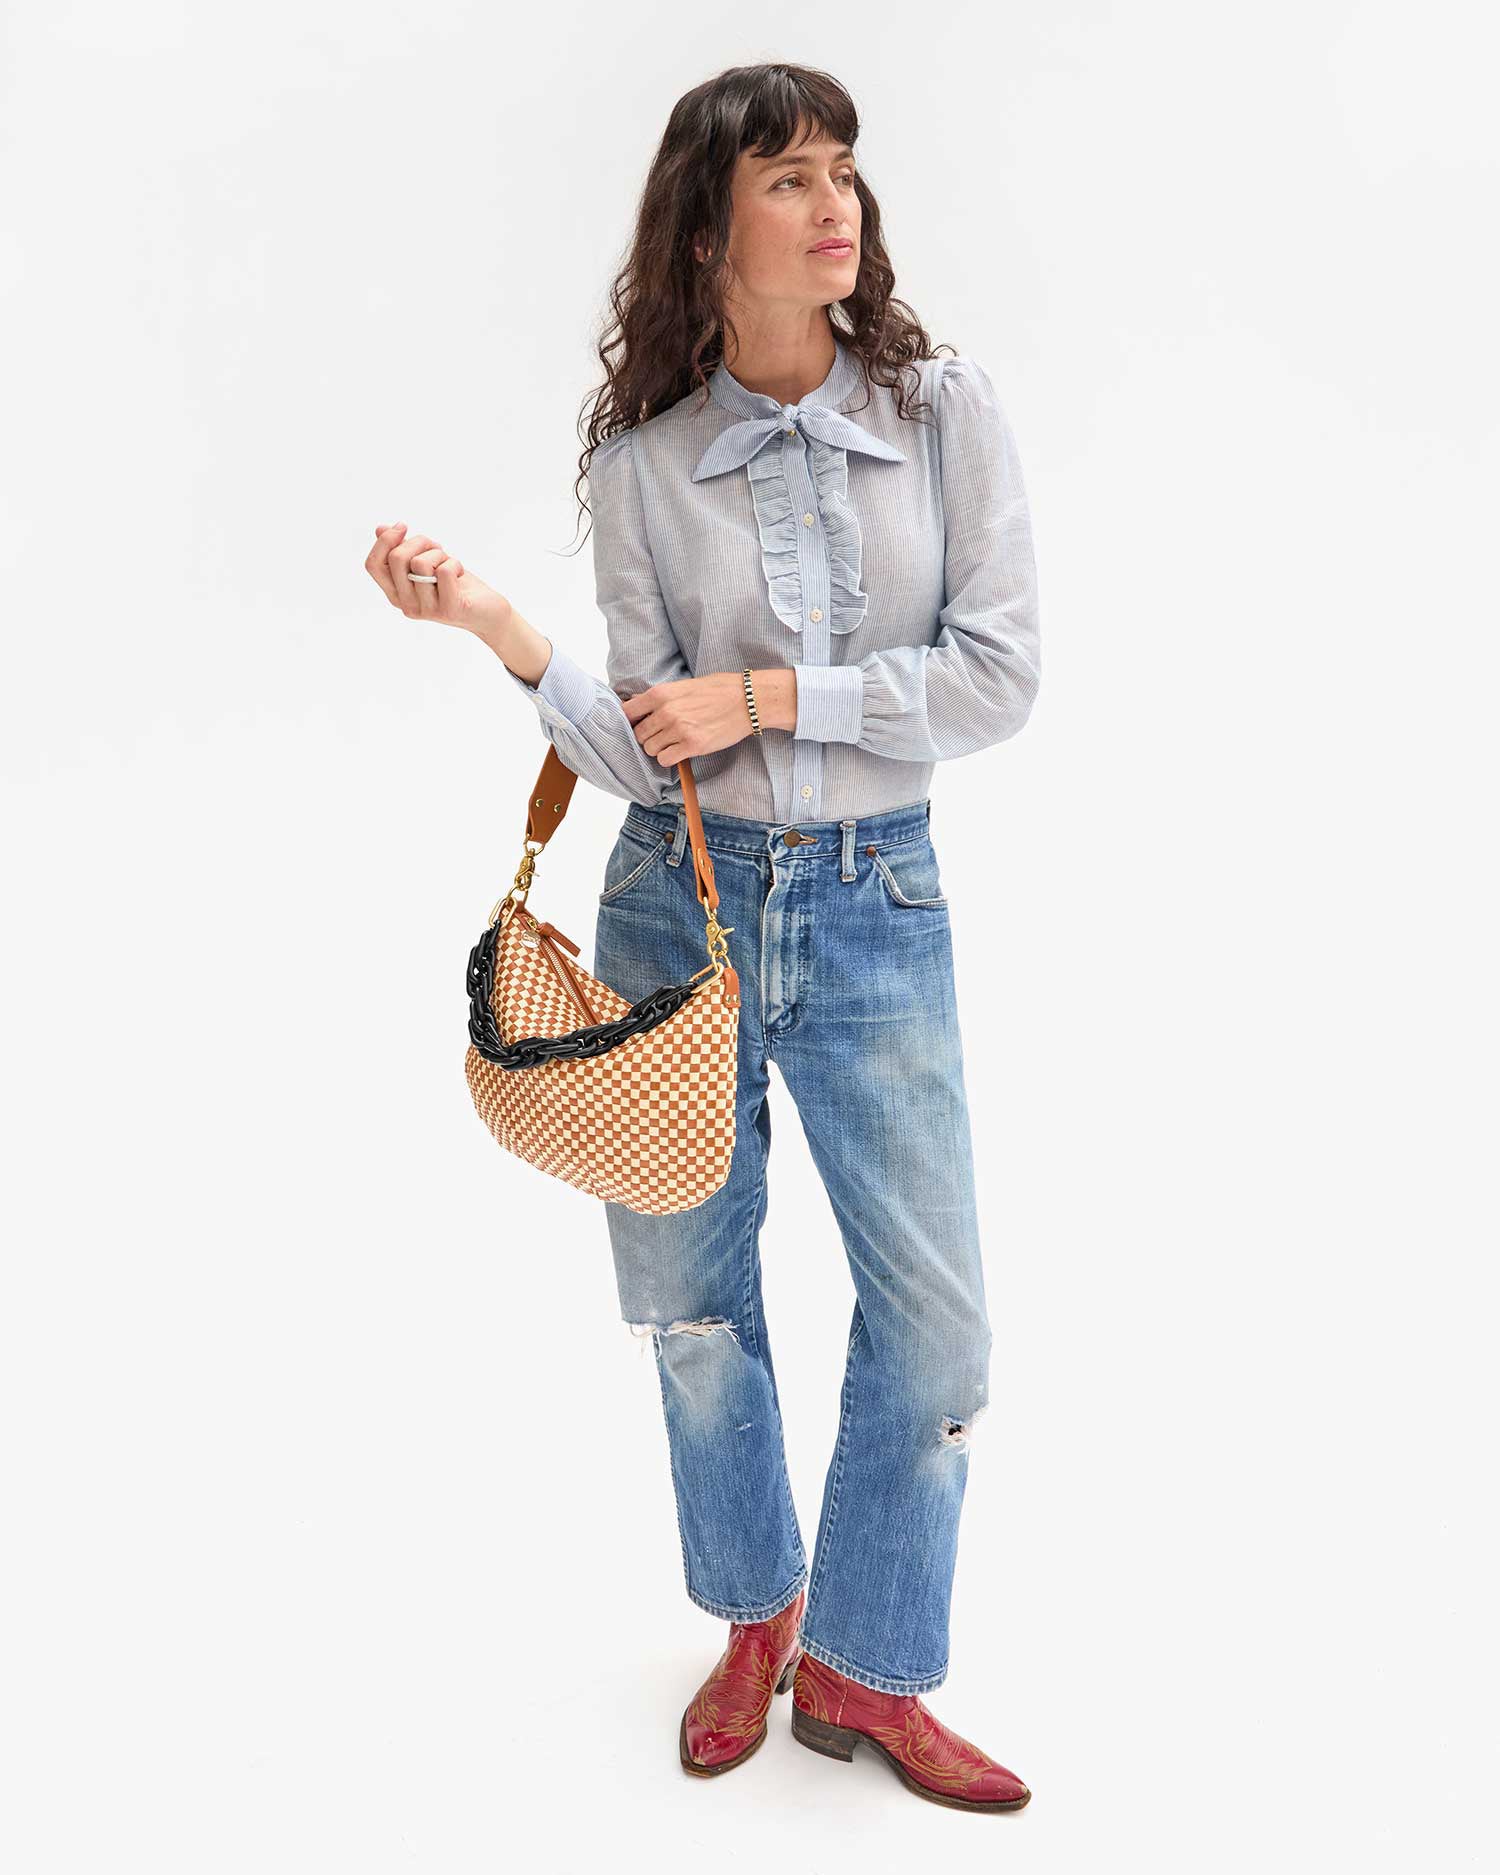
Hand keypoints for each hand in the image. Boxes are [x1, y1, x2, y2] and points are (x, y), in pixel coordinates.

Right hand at [364, 522, 512, 643]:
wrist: (488, 612)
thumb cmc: (456, 585)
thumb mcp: (427, 564)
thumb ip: (404, 550)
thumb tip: (380, 529)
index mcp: (396, 594)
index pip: (372, 565)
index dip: (385, 540)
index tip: (403, 526)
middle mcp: (406, 605)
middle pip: (396, 558)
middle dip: (418, 541)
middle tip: (436, 547)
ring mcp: (427, 610)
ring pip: (421, 562)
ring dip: (439, 553)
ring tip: (449, 562)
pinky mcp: (448, 609)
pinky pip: (444, 571)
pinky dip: (454, 563)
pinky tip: (460, 572)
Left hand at [620, 673, 755, 767]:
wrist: (748, 700)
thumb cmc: (719, 689)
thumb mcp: (684, 684)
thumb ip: (660, 696)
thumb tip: (638, 703)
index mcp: (661, 694)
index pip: (628, 712)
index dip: (631, 720)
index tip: (638, 723)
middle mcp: (666, 712)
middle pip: (639, 734)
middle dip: (648, 736)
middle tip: (662, 734)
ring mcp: (679, 730)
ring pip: (650, 749)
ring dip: (659, 748)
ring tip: (674, 741)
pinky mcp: (692, 746)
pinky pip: (665, 759)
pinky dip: (670, 758)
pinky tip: (680, 750)